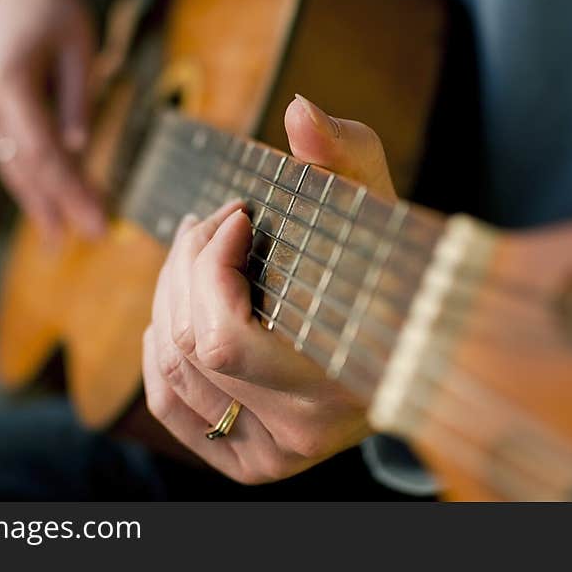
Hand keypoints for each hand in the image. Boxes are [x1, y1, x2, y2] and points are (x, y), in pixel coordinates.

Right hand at [0, 0, 105, 239]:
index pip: (44, 156)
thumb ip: (78, 103)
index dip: (72, 194)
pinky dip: (33, 182)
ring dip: (42, 203)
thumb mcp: (80, 51)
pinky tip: (47, 207)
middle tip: (91, 235)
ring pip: (15, 168)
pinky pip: (12, 156)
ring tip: (63, 237)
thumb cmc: (54, 9)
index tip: (98, 222)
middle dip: (61, 206)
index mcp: (7, 87)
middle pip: (27, 169)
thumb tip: (77, 150)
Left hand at [142, 95, 394, 483]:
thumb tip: (299, 111)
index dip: (209, 265)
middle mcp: (303, 432)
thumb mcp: (375, 205)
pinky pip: (170, 404)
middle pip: (187, 346)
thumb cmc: (390, 268)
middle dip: (186, 266)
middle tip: (211, 223)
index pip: (221, 339)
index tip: (236, 214)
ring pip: (171, 369)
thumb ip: (344, 153)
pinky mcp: (252, 460)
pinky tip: (175, 312)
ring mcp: (274, 453)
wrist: (414, 341)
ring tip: (196, 253)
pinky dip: (157, 351)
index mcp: (339, 383)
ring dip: (169, 296)